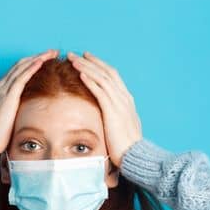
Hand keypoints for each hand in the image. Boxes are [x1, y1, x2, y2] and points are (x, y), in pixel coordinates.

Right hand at [0, 49, 57, 154]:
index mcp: (0, 90)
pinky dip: (31, 68)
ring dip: (38, 58)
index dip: (32, 63)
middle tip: (52, 52)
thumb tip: (28, 110)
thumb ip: (16, 109)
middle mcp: (1, 85)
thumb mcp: (8, 116)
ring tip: (51, 53)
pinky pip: (21, 77)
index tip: (46, 59)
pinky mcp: (8, 96)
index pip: (18, 71)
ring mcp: (3, 89)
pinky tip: (41, 62)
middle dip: (38, 56)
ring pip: (22, 67)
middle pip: (21, 64)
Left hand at [67, 51, 140, 166]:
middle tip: (76, 54)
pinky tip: (80, 73)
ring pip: (102, 78)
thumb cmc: (128, 146)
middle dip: (91, 61)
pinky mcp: (113, 111)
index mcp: (126, 101)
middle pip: (106, 72)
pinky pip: (100, 91)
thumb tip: (108, 117)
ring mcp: (119, 103)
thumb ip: (115, 118)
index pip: (112, 76)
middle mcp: (124, 98)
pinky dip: (90, 80)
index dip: (99, 66)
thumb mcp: (122, 127)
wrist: (135, 156)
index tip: (87, 59)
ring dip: (87, 67)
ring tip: (73, 59)